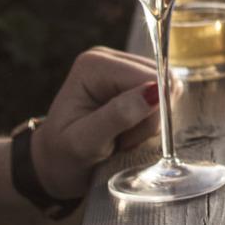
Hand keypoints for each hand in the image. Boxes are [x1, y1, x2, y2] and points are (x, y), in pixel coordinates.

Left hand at [32, 46, 167, 199]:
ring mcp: (123, 69)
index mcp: (94, 65)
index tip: (123, 140)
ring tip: (121, 139)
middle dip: (149, 120)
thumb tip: (155, 91)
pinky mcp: (135, 83)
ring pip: (168, 92)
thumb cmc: (63, 156)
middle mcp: (110, 59)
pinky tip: (128, 133)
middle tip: (121, 141)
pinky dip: (151, 124)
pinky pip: (165, 100)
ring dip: (150, 124)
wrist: (56, 166)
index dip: (149, 113)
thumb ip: (117, 116)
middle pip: (163, 82)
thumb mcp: (84, 142)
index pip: (149, 77)